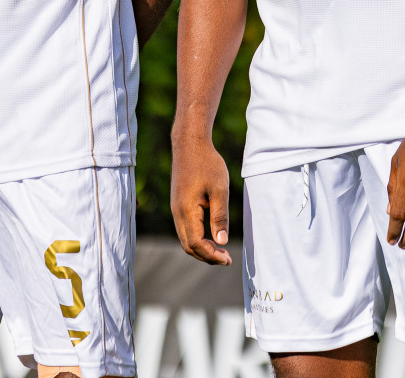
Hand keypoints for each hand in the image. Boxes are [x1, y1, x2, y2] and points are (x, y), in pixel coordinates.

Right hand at [171, 131, 231, 264]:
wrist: (190, 145)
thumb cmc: (207, 164)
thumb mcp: (220, 189)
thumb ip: (220, 216)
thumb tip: (222, 242)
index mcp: (187, 211)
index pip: (196, 244)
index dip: (211, 255)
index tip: (227, 259)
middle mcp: (177, 213)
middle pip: (188, 246)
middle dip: (206, 256)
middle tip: (226, 259)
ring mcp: (176, 209)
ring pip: (186, 238)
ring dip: (202, 248)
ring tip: (221, 251)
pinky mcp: (178, 204)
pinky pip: (186, 229)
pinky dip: (197, 238)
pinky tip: (211, 235)